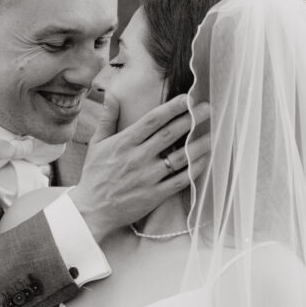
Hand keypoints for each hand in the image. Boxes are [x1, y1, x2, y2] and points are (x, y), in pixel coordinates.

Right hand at [70, 95, 211, 240]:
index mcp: (124, 143)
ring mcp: (147, 177)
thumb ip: (107, 119)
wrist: (91, 211)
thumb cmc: (94, 176)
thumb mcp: (96, 144)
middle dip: (191, 118)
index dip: (172, 107)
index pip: (152, 120)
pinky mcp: (154, 195)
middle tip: (208, 108)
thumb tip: (111, 95)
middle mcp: (137, 158)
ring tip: (214, 133)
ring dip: (199, 144)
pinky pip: (180, 180)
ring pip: (180, 157)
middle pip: (170, 134)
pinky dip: (194, 169)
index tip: (188, 98)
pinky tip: (205, 159)